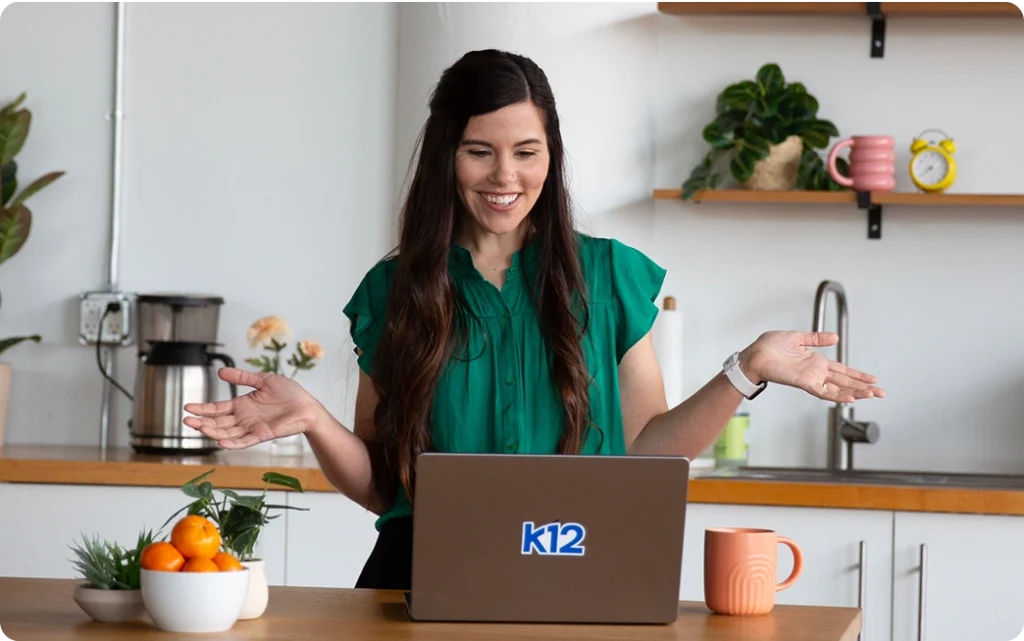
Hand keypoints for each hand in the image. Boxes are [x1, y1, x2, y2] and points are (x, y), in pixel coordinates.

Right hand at [182, 367, 318, 449]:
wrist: (307, 405)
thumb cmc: (289, 393)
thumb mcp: (263, 380)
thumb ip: (242, 377)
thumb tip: (220, 372)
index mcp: (242, 405)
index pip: (217, 409)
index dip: (203, 409)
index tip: (187, 408)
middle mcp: (244, 418)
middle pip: (218, 423)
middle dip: (201, 421)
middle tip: (186, 420)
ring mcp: (252, 428)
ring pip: (227, 433)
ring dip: (212, 431)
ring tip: (198, 427)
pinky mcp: (262, 434)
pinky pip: (244, 441)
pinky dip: (232, 443)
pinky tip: (220, 441)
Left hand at [740, 331, 883, 402]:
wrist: (755, 354)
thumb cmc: (769, 346)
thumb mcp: (797, 338)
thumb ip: (816, 338)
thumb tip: (834, 337)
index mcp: (815, 362)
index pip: (842, 370)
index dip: (857, 375)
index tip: (873, 379)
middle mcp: (816, 372)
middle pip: (845, 382)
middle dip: (864, 387)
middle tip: (882, 392)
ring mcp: (811, 379)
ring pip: (838, 389)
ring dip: (856, 392)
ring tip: (873, 395)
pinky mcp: (804, 383)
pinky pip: (823, 392)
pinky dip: (837, 395)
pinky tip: (850, 398)